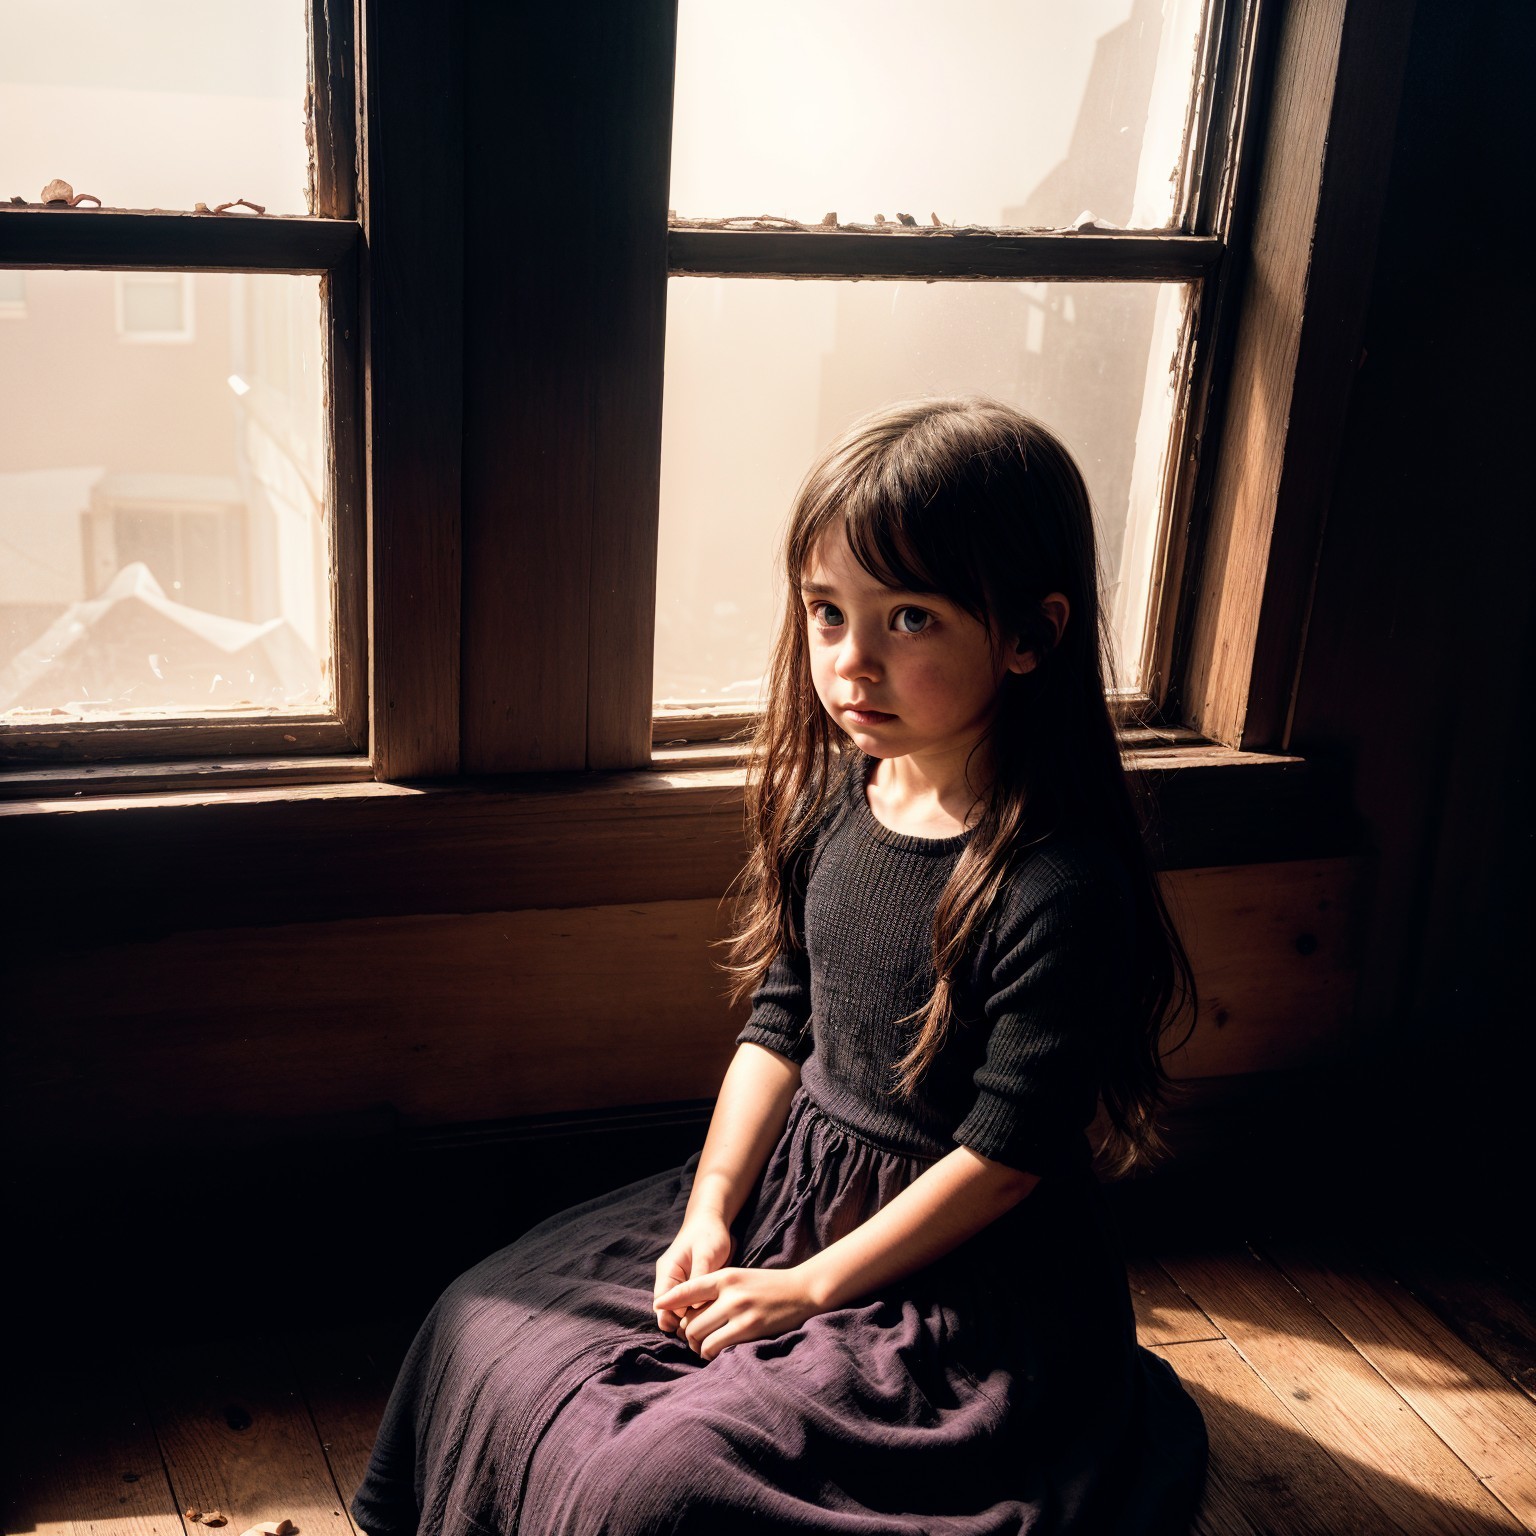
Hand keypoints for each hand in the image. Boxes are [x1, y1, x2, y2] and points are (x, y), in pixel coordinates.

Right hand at [653, 1212, 734, 1334]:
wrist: (713, 1221)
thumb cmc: (708, 1235)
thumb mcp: (705, 1254)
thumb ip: (698, 1279)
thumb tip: (694, 1308)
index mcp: (667, 1273)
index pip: (662, 1304)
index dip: (673, 1318)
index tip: (691, 1326)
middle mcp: (670, 1282)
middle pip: (669, 1312)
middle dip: (682, 1324)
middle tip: (700, 1332)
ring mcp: (681, 1286)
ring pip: (680, 1312)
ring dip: (690, 1322)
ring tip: (707, 1328)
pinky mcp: (692, 1289)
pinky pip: (691, 1307)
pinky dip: (698, 1315)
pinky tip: (711, 1319)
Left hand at [653, 1265, 821, 1360]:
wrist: (802, 1291)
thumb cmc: (767, 1286)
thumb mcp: (739, 1278)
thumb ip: (716, 1289)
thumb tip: (688, 1312)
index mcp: (725, 1276)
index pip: (688, 1289)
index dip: (670, 1299)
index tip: (658, 1306)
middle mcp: (729, 1292)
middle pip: (691, 1320)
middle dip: (688, 1334)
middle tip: (694, 1340)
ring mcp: (739, 1311)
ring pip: (701, 1336)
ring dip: (698, 1347)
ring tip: (704, 1348)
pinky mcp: (749, 1329)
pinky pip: (717, 1347)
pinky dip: (711, 1354)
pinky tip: (717, 1353)